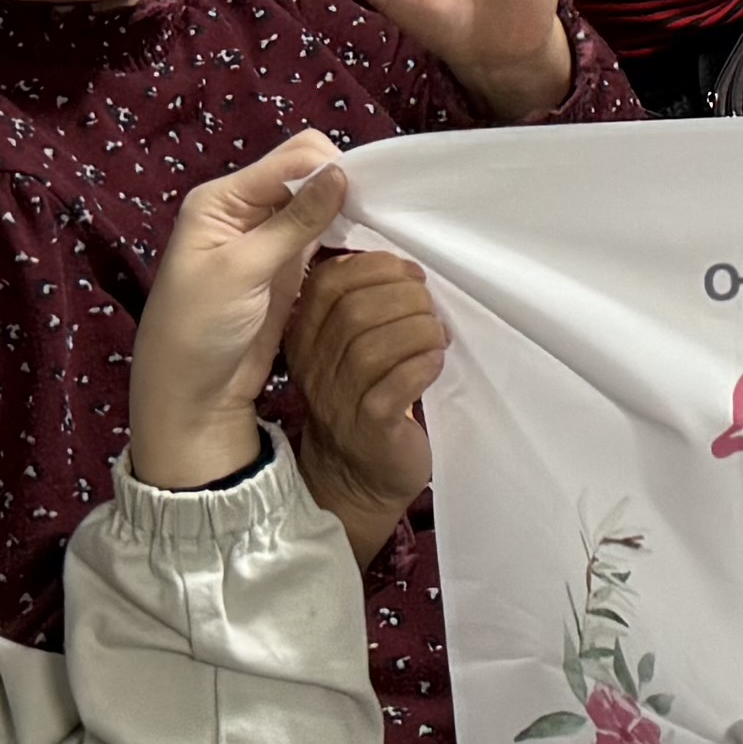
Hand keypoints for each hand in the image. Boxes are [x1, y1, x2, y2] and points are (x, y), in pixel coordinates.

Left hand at [130, 133, 356, 490]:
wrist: (192, 396)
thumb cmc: (199, 329)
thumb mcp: (243, 270)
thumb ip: (294, 221)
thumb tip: (341, 172)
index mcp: (222, 199)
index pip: (290, 159)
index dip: (329, 167)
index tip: (366, 193)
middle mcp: (245, 210)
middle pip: (307, 175)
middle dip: (342, 186)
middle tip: (378, 212)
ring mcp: (268, 240)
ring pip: (320, 205)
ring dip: (347, 211)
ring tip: (379, 226)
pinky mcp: (288, 268)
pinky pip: (323, 236)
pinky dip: (344, 235)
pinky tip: (366, 245)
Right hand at [283, 249, 448, 565]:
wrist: (358, 477)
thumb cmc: (363, 400)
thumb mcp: (347, 349)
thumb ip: (363, 306)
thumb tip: (406, 270)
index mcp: (305, 337)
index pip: (327, 282)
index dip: (376, 267)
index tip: (411, 276)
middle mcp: (315, 366)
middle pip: (355, 310)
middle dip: (406, 297)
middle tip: (431, 310)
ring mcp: (339, 398)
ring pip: (375, 344)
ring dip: (420, 329)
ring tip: (437, 337)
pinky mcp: (370, 426)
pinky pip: (397, 383)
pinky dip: (423, 364)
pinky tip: (435, 363)